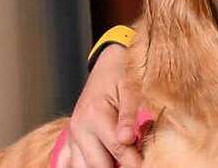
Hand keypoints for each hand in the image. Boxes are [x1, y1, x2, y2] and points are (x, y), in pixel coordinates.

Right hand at [55, 44, 143, 167]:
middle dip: (118, 166)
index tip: (147, 164)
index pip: (117, 149)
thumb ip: (129, 114)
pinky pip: (70, 162)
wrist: (109, 60)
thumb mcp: (131, 87)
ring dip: (102, 166)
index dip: (134, 161)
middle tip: (138, 160)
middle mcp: (79, 128)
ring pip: (83, 167)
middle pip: (98, 164)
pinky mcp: (71, 138)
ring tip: (121, 159)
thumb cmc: (123, 70)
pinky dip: (84, 166)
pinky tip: (101, 160)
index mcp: (94, 115)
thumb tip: (127, 139)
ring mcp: (72, 134)